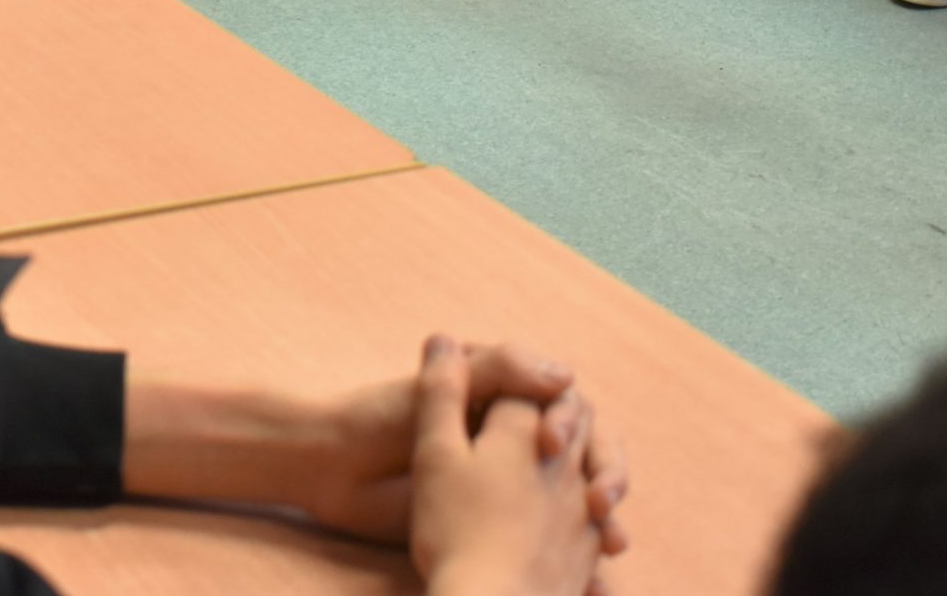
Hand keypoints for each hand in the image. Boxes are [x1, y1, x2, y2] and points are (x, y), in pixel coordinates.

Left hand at [295, 345, 626, 553]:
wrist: (334, 473)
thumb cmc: (380, 420)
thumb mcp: (436, 392)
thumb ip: (496, 371)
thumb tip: (567, 374)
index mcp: (507, 397)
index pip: (567, 406)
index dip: (572, 422)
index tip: (551, 442)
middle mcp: (517, 437)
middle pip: (588, 456)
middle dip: (606, 474)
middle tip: (601, 501)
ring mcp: (513, 483)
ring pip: (579, 502)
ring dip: (605, 521)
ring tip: (612, 543)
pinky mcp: (501, 524)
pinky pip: (554, 542)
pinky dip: (581, 561)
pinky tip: (596, 584)